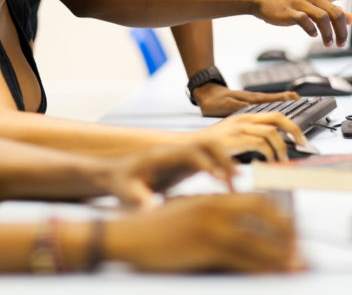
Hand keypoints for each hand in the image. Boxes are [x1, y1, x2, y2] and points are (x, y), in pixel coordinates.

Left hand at [100, 142, 237, 207]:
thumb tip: (149, 208)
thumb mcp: (125, 192)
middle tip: (235, 180)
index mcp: (160, 155)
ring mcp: (181, 156)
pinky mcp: (185, 164)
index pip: (188, 151)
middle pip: (205, 143)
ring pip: (211, 149)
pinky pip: (209, 161)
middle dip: (223, 158)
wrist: (115, 174)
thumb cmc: (120, 183)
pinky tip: (226, 189)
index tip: (218, 179)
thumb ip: (138, 198)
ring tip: (235, 184)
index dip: (205, 163)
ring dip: (225, 162)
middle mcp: (174, 151)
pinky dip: (220, 170)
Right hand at [106, 194, 299, 272]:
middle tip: (299, 251)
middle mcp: (216, 207)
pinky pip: (243, 259)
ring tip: (296, 267)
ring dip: (281, 256)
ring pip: (259, 241)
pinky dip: (262, 268)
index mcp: (213, 198)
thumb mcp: (186, 212)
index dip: (280, 217)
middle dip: (288, 234)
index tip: (292, 232)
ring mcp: (211, 226)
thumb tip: (236, 229)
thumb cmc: (153, 228)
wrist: (126, 234)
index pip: (258, 201)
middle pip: (266, 215)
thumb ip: (212, 215)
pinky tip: (272, 275)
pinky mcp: (204, 246)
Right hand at [189, 112, 306, 161]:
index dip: (291, 125)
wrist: (186, 149)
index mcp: (244, 118)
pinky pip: (260, 143)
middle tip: (303, 143)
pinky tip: (268, 161)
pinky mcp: (234, 139)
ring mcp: (238, 128)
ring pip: (271, 131)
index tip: (300, 137)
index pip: (274, 115)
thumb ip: (249, 140)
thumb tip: (271, 150)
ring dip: (281, 147)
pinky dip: (269, 153)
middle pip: (277, 117)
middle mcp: (243, 119)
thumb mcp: (232, 140)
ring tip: (282, 159)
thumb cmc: (209, 149)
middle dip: (294, 130)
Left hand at [192, 82, 300, 116]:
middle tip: (306, 103)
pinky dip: (277, 105)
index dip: (287, 100)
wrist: (205, 94)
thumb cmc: (214, 101)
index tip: (300, 100)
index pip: (274, 99)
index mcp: (252, 100)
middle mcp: (255, 99)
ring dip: (287, 103)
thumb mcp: (224, 106)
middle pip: (278, 100)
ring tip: (299, 105)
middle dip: (292, 101)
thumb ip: (238, 108)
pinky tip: (280, 109)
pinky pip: (267, 104)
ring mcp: (253, 101)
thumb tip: (252, 110)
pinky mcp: (249, 103)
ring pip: (274, 101)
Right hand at [246, 0, 351, 46]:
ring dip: (329, 35)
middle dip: (343, 31)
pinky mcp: (290, 11)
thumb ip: (331, 7)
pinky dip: (313, 31)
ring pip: (324, 19)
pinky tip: (314, 36)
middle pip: (337, 13)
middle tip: (342, 43)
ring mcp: (302, 1)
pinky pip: (306, 22)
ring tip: (329, 44)